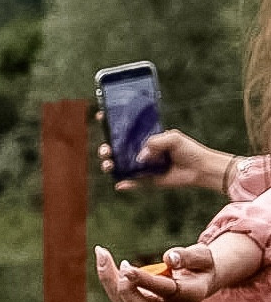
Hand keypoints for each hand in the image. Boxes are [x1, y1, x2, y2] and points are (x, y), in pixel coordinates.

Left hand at [95, 243, 213, 301]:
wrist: (200, 280)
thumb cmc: (202, 265)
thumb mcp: (203, 256)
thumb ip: (189, 256)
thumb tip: (169, 258)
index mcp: (191, 295)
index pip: (166, 291)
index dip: (145, 281)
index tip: (127, 268)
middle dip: (125, 290)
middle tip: (121, 264)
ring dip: (109, 280)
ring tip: (103, 253)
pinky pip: (118, 296)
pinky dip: (108, 278)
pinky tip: (103, 255)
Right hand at [102, 126, 228, 193]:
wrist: (200, 168)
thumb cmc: (188, 150)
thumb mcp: (173, 138)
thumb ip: (155, 142)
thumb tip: (140, 156)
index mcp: (146, 140)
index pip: (125, 133)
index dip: (112, 126)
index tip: (101, 117)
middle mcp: (141, 153)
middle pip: (117, 150)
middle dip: (106, 149)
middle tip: (106, 150)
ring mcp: (142, 167)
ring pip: (120, 167)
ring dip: (110, 165)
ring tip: (110, 165)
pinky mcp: (146, 181)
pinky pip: (132, 183)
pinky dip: (125, 184)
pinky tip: (119, 184)